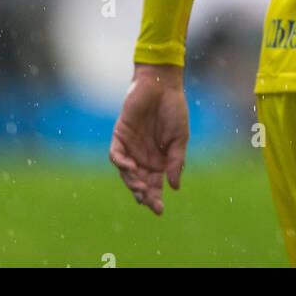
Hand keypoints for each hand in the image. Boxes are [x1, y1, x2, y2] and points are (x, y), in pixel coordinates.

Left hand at [109, 63, 188, 214]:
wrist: (162, 85)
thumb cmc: (174, 109)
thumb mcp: (180, 138)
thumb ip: (176, 161)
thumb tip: (175, 187)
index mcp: (159, 159)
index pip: (155, 184)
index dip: (155, 198)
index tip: (159, 210)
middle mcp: (143, 156)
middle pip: (139, 182)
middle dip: (143, 195)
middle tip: (148, 202)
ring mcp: (130, 147)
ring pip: (126, 172)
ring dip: (131, 182)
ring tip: (140, 188)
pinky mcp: (120, 135)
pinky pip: (116, 154)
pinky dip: (121, 163)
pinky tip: (130, 167)